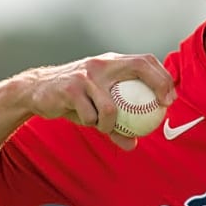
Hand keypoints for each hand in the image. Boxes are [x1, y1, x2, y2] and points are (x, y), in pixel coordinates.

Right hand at [15, 52, 175, 149]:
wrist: (36, 92)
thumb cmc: (74, 100)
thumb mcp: (96, 109)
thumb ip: (116, 125)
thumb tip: (133, 145)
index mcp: (112, 63)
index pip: (145, 60)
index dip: (162, 76)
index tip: (170, 99)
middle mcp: (102, 63)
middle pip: (139, 66)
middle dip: (158, 84)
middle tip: (162, 106)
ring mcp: (86, 74)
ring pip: (111, 106)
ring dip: (110, 124)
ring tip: (102, 126)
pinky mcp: (70, 87)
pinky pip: (90, 115)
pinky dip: (91, 123)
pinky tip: (86, 121)